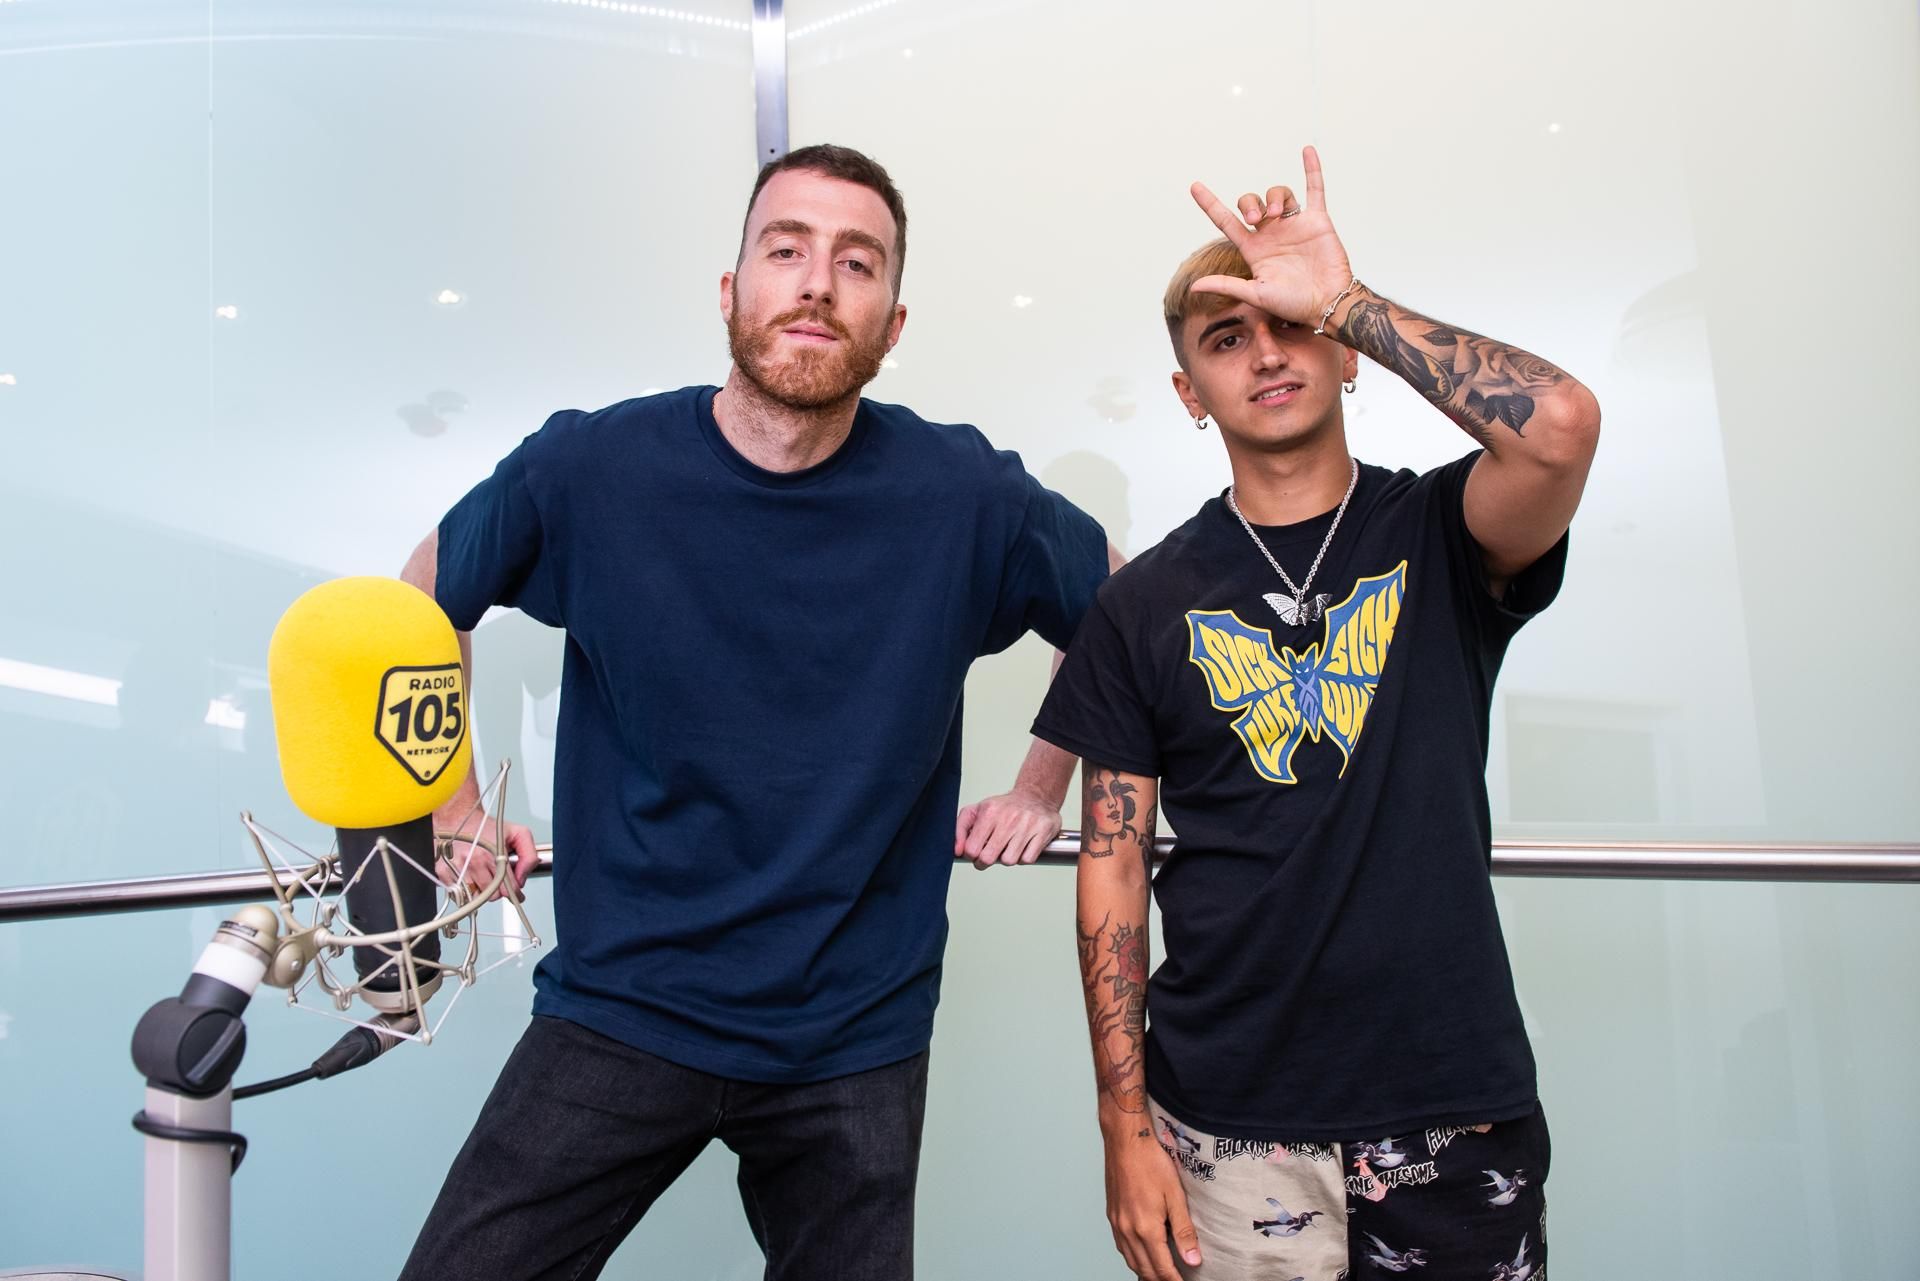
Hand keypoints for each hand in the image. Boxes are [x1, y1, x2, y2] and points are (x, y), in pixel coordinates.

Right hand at [436, 811, 536, 901]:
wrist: (459, 816)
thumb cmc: (487, 826)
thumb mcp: (518, 833)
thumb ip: (529, 856)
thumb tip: (522, 879)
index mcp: (493, 855)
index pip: (509, 888)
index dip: (516, 893)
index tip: (517, 894)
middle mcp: (474, 863)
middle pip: (492, 896)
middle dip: (498, 890)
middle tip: (497, 878)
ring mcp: (458, 869)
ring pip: (475, 897)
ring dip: (481, 890)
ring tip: (483, 875)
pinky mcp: (443, 872)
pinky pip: (458, 893)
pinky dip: (465, 888)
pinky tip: (469, 875)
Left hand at [953, 788, 1061, 868]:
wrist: (1036, 795)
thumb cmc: (1004, 807)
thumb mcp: (977, 810)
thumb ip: (960, 830)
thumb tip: (957, 851)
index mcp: (989, 812)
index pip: (972, 848)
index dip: (972, 856)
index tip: (976, 852)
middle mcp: (1008, 818)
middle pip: (989, 857)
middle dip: (986, 861)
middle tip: (989, 855)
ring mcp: (1027, 825)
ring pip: (1009, 861)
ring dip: (1007, 858)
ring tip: (1008, 847)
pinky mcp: (1043, 831)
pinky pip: (1027, 859)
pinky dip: (1023, 858)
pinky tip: (1022, 847)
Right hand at [1104, 1127, 1202, 1279]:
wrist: (1126, 1140)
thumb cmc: (1151, 1162)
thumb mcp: (1175, 1196)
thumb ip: (1184, 1231)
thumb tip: (1192, 1260)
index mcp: (1145, 1228)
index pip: (1162, 1269)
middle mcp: (1127, 1230)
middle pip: (1144, 1269)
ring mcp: (1116, 1223)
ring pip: (1131, 1260)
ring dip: (1145, 1272)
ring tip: (1160, 1276)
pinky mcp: (1112, 1215)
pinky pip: (1122, 1247)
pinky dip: (1133, 1258)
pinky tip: (1142, 1255)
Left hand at [1189, 145, 1352, 326]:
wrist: (1327, 303)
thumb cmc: (1293, 303)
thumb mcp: (1256, 294)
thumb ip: (1227, 286)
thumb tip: (1194, 286)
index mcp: (1253, 249)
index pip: (1226, 221)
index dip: (1210, 204)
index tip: (1195, 187)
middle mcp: (1271, 233)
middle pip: (1251, 203)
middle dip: (1248, 204)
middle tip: (1254, 218)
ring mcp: (1294, 224)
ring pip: (1278, 194)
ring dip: (1272, 197)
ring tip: (1274, 214)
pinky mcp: (1317, 221)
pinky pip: (1315, 189)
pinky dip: (1312, 170)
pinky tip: (1307, 150)